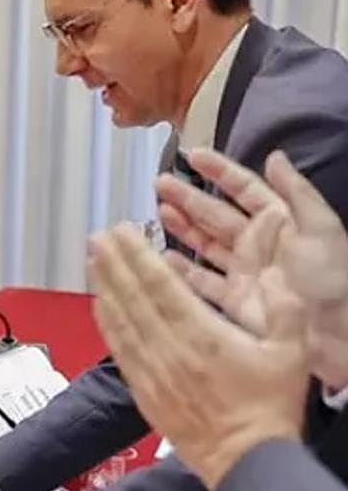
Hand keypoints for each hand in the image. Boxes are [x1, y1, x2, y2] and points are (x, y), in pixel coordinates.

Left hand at [89, 223, 309, 488]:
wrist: (246, 461)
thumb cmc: (269, 408)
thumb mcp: (291, 353)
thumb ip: (283, 308)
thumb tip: (272, 275)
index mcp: (203, 335)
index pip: (161, 286)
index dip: (138, 256)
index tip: (123, 232)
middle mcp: (170, 349)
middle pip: (134, 298)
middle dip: (114, 263)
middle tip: (98, 236)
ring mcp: (153, 370)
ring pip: (120, 320)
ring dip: (104, 287)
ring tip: (92, 260)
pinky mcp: (143, 390)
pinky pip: (118, 349)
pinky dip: (106, 323)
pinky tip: (98, 305)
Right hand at [156, 148, 347, 385]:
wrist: (332, 334)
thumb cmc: (328, 278)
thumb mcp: (320, 228)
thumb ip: (296, 191)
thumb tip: (274, 157)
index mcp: (280, 222)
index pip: (245, 189)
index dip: (220, 171)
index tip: (193, 155)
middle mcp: (259, 244)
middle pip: (217, 214)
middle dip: (189, 197)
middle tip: (160, 182)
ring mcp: (244, 272)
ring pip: (205, 244)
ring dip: (182, 227)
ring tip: (159, 211)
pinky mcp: (234, 300)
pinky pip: (202, 281)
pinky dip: (182, 270)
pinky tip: (163, 257)